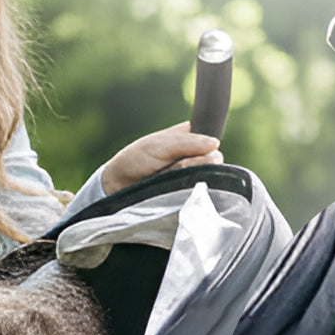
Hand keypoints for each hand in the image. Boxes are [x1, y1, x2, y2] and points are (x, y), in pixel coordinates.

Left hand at [100, 122, 222, 195]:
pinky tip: (175, 189)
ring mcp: (191, 178)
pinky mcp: (188, 195)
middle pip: (213, 160)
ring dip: (189, 176)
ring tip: (167, 178)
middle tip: (171, 166)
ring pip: (208, 176)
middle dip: (195, 162)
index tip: (198, 149)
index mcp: (188, 139)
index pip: (211, 140)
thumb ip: (188, 143)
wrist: (117, 187)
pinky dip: (189, 190)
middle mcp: (193, 158)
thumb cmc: (135, 161)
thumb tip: (216, 144)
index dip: (207, 145)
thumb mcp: (160, 145)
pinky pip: (201, 193)